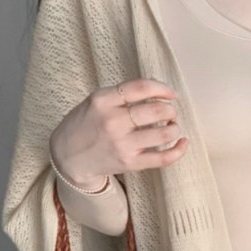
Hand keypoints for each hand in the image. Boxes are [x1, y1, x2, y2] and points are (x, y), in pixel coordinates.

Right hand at [49, 77, 188, 188]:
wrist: (67, 156)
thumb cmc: (85, 125)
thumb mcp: (96, 101)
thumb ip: (122, 94)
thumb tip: (158, 89)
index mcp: (103, 100)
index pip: (141, 88)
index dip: (162, 88)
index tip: (170, 93)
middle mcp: (113, 121)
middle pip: (156, 110)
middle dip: (170, 109)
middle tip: (170, 112)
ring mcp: (122, 144)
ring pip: (164, 133)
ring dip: (175, 128)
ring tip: (172, 126)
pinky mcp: (130, 163)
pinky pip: (163, 158)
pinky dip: (179, 150)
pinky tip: (183, 143)